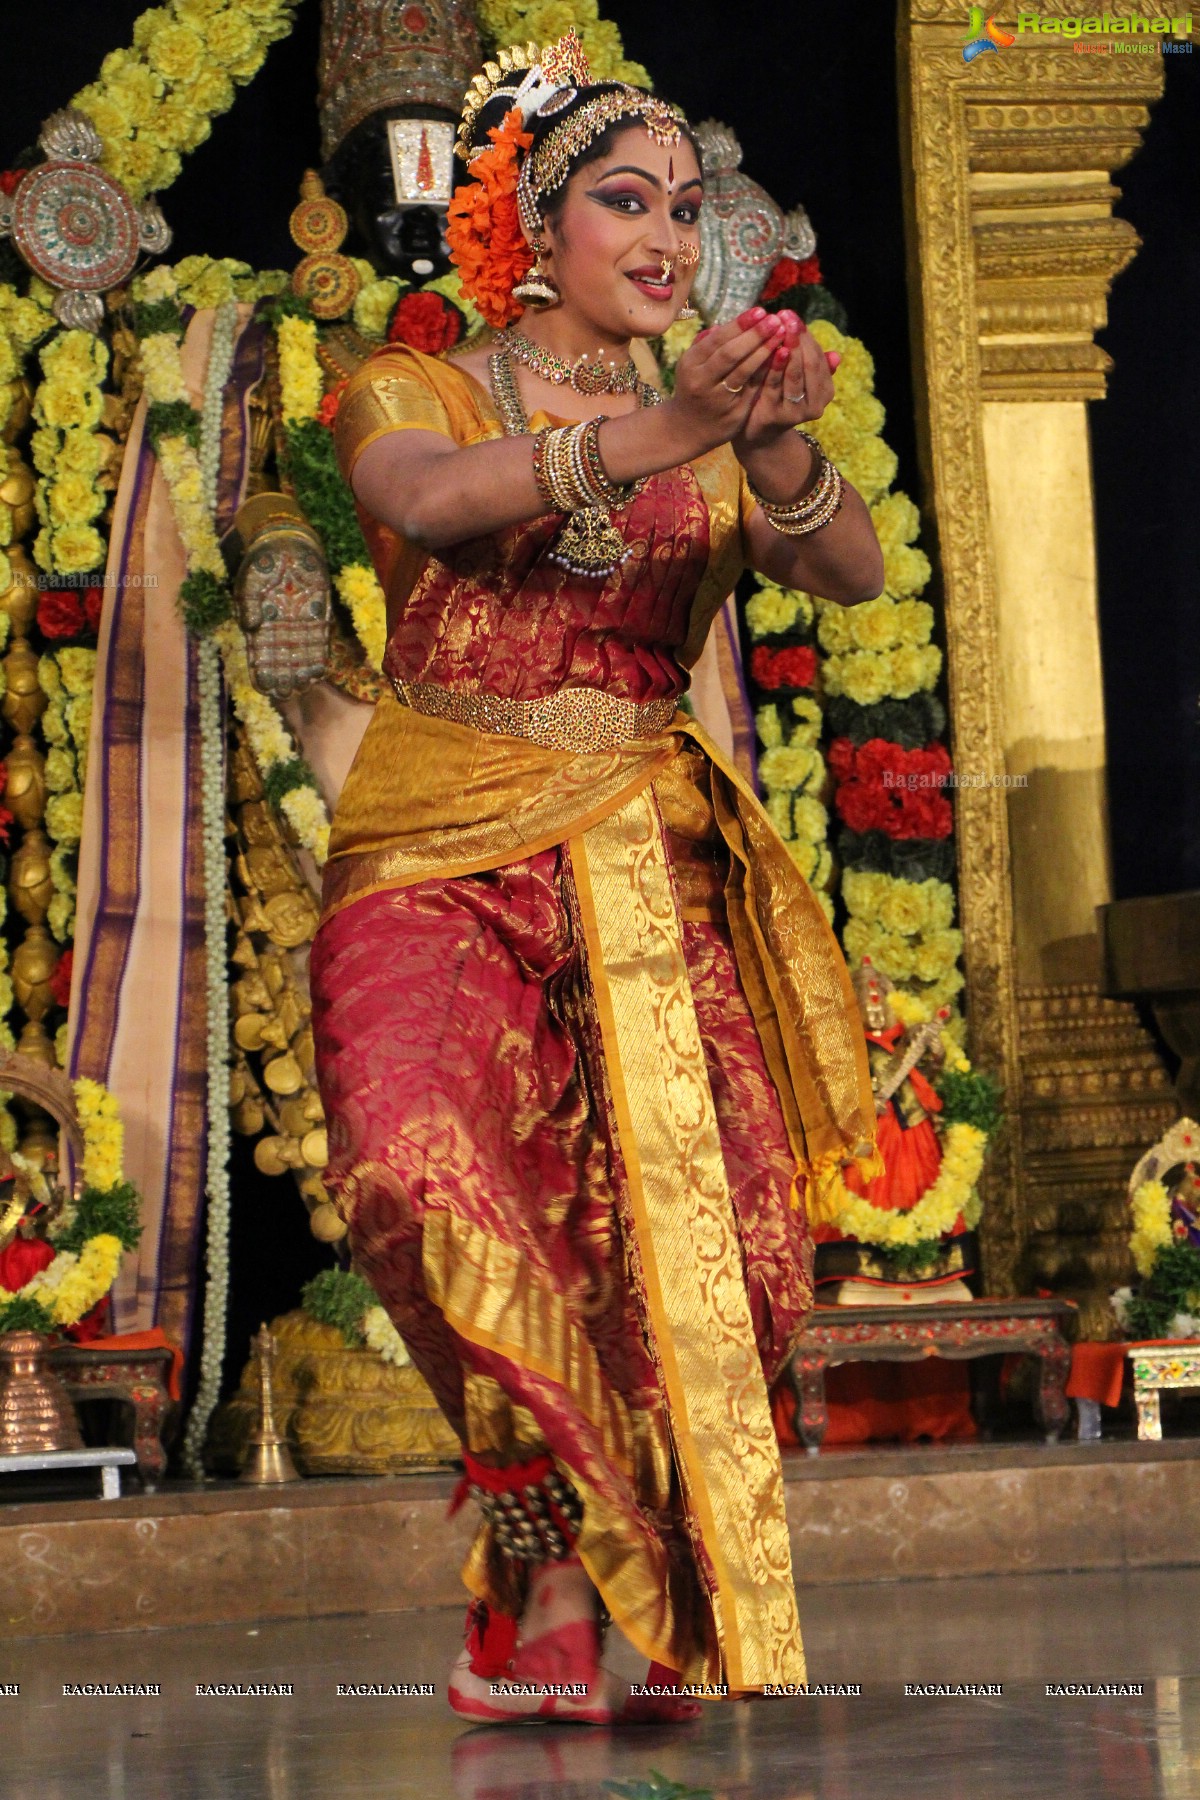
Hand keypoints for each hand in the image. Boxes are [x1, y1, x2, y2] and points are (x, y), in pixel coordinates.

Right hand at [667, 309, 786, 457]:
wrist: (688, 429)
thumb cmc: (695, 387)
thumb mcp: (692, 365)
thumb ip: (707, 344)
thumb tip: (726, 323)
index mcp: (691, 364)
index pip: (718, 339)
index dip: (740, 324)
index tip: (760, 311)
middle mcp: (702, 381)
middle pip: (730, 354)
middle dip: (754, 335)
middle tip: (775, 319)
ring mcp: (718, 399)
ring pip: (744, 371)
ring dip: (764, 351)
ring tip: (781, 334)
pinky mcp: (734, 413)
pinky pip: (753, 387)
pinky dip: (766, 370)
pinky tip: (780, 357)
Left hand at [732, 311, 841, 452]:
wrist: (757, 432)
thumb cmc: (778, 397)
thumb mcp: (798, 380)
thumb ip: (813, 365)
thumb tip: (837, 355)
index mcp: (824, 391)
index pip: (818, 357)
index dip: (806, 335)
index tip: (792, 315)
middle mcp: (816, 405)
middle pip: (810, 365)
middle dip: (798, 338)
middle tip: (786, 316)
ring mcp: (796, 413)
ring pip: (795, 375)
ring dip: (789, 349)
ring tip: (781, 328)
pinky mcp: (776, 417)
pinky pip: (775, 386)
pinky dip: (774, 367)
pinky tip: (773, 350)